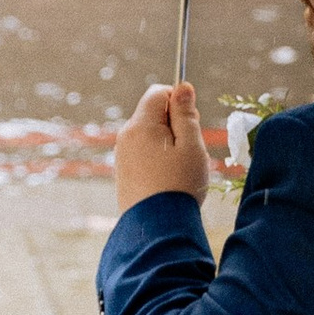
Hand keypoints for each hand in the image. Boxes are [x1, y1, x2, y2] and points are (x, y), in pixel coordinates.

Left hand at [115, 79, 213, 211]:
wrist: (157, 228)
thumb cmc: (179, 185)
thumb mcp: (191, 145)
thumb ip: (186, 114)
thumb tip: (183, 86)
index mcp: (141, 125)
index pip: (158, 92)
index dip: (178, 101)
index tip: (191, 124)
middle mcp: (126, 136)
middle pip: (153, 113)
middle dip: (174, 124)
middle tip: (188, 151)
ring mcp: (122, 155)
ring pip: (150, 135)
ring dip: (167, 144)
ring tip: (178, 170)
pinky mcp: (123, 172)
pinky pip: (143, 153)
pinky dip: (157, 159)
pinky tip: (167, 180)